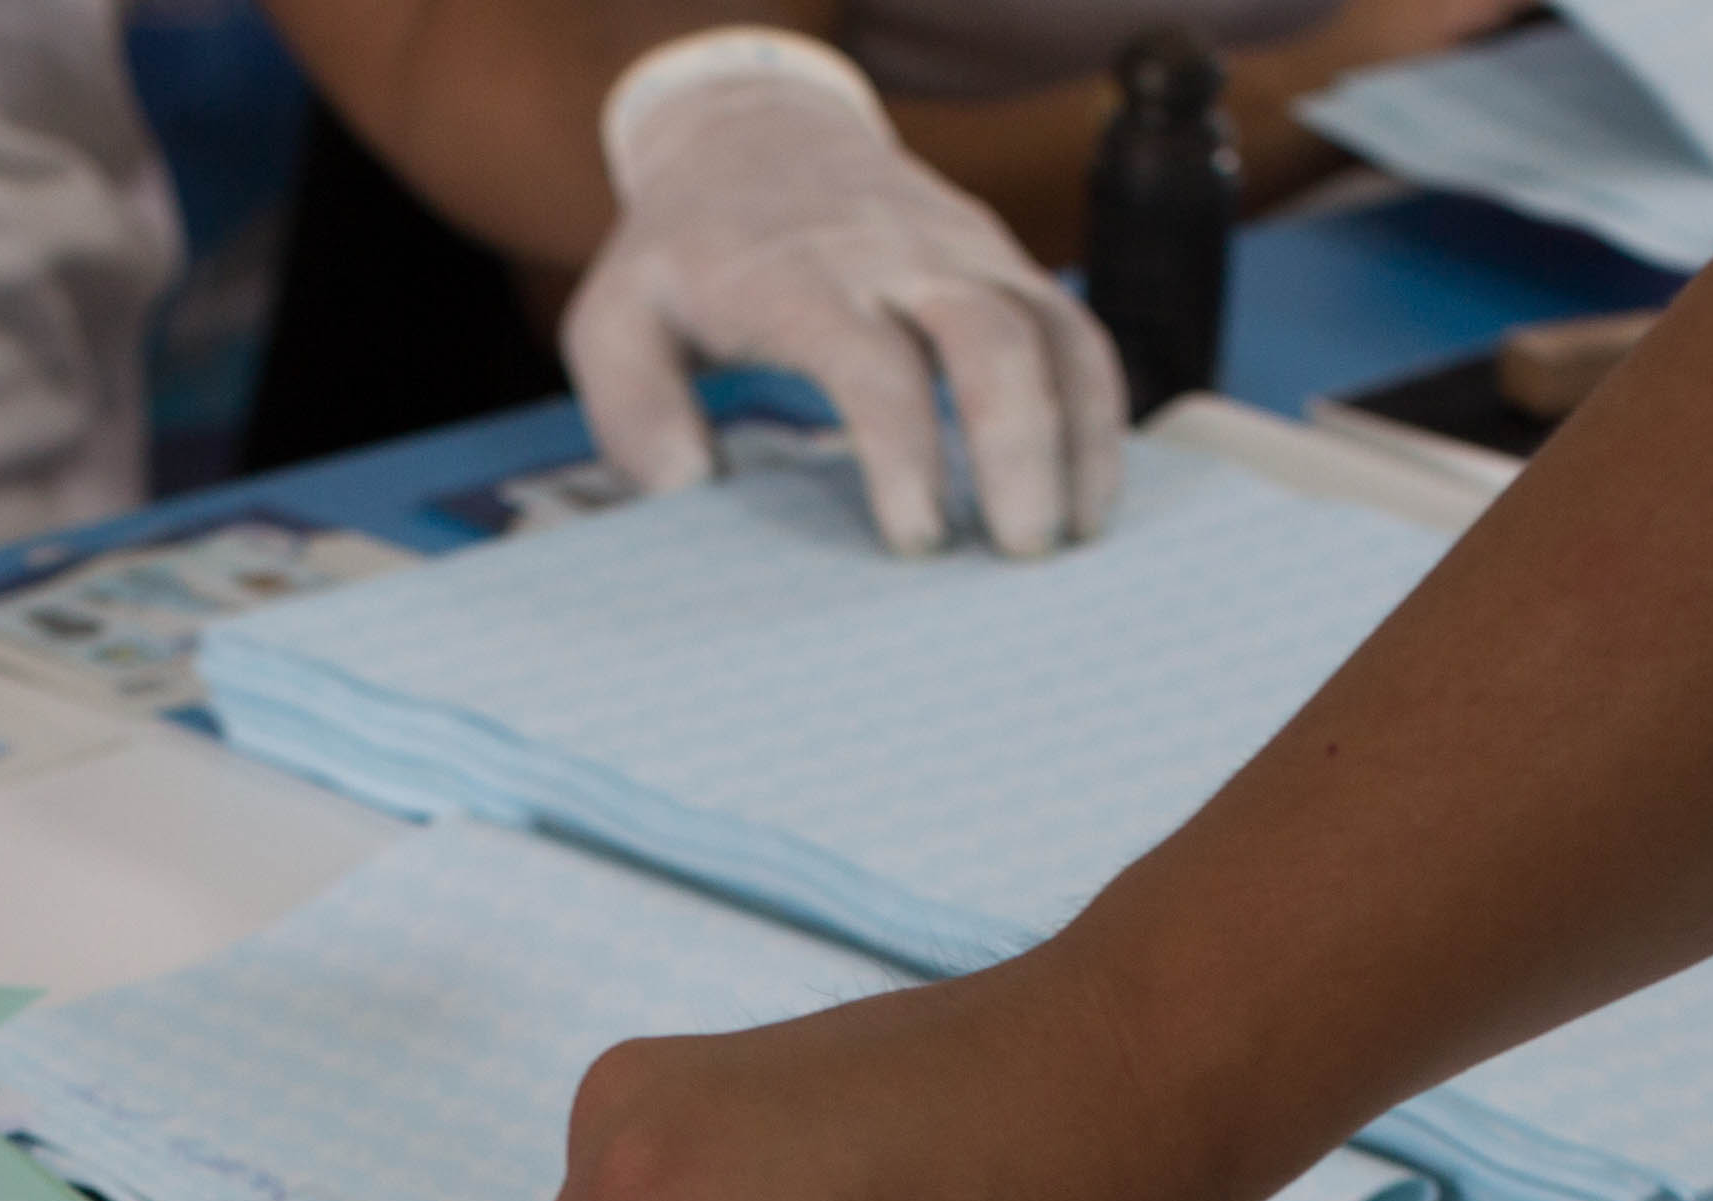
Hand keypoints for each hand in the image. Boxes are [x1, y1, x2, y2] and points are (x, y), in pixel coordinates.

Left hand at [559, 33, 1131, 558]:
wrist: (755, 139)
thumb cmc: (685, 258)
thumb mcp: (615, 321)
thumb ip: (634, 412)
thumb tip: (693, 491)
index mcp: (800, 277)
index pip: (874, 362)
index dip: (905, 453)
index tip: (918, 540)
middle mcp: (898, 255)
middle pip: (990, 335)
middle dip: (1018, 443)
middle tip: (1021, 549)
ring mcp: (965, 252)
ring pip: (1055, 329)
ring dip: (1080, 434)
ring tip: (1077, 536)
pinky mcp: (1004, 261)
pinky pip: (1075, 330)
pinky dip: (1097, 410)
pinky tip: (1089, 489)